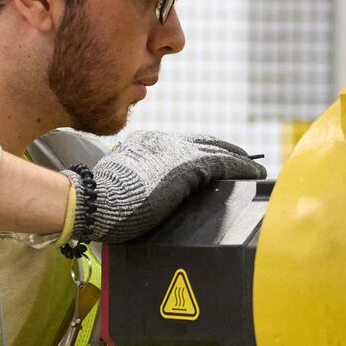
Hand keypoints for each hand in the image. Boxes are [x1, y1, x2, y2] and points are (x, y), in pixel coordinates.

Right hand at [66, 131, 265, 244]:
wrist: (92, 201)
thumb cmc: (98, 203)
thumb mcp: (119, 186)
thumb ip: (135, 183)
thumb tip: (142, 197)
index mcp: (144, 144)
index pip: (180, 145)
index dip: (200, 150)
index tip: (212, 158)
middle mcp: (162, 141)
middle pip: (203, 142)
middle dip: (224, 150)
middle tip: (242, 158)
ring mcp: (176, 151)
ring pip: (216, 151)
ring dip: (238, 160)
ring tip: (253, 168)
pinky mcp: (188, 166)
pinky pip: (224, 165)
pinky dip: (241, 168)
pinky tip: (253, 174)